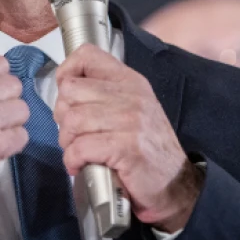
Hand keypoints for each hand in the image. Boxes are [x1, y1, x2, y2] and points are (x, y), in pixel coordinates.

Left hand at [54, 44, 203, 233]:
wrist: (177, 183)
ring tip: (78, 152)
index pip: (87, 55)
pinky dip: (73, 160)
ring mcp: (130, 120)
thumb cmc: (147, 148)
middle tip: (73, 134)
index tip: (66, 96)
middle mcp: (130, 95)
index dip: (66, 72)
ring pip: (72, 120)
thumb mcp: (132, 108)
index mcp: (129, 81)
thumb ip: (104, 94)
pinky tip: (79, 166)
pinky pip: (80, 147)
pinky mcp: (126, 147)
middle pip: (71, 91)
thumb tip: (65, 91)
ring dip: (67, 141)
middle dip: (63, 116)